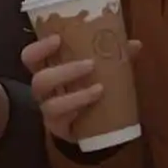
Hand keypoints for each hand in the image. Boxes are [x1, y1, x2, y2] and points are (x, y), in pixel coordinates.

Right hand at [20, 35, 140, 142]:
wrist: (87, 122)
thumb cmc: (86, 85)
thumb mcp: (98, 68)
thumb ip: (112, 55)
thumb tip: (136, 44)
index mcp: (47, 69)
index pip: (31, 57)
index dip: (39, 48)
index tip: (58, 38)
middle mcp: (43, 90)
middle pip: (40, 80)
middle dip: (64, 72)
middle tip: (90, 64)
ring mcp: (49, 111)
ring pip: (51, 105)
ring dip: (76, 96)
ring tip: (100, 89)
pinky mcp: (58, 128)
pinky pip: (62, 123)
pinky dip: (78, 113)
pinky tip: (92, 107)